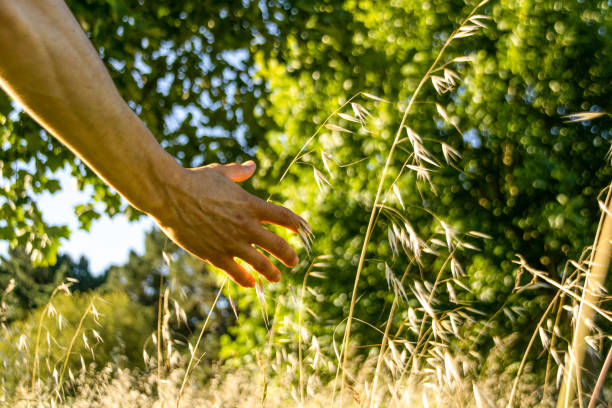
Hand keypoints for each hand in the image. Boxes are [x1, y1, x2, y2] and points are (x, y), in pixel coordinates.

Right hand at [151, 160, 308, 286]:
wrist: (170, 195)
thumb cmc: (194, 181)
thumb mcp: (220, 172)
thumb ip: (239, 172)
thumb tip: (252, 166)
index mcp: (251, 205)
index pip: (284, 217)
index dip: (297, 225)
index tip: (304, 231)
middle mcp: (246, 226)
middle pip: (278, 245)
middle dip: (289, 256)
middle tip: (294, 261)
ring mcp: (232, 242)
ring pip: (260, 264)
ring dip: (271, 273)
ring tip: (276, 278)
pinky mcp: (215, 255)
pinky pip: (236, 272)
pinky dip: (245, 279)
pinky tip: (250, 283)